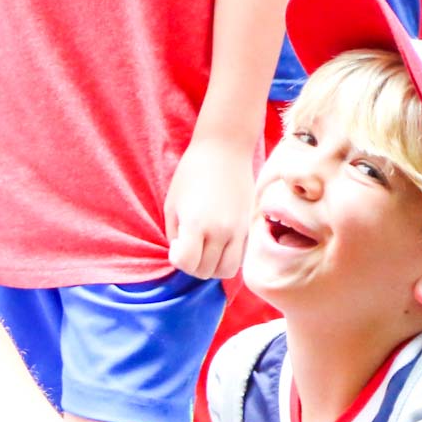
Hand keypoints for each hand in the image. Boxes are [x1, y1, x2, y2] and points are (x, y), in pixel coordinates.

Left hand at [164, 138, 253, 279]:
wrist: (224, 150)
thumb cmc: (191, 174)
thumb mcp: (172, 204)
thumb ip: (174, 234)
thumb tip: (181, 254)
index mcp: (197, 224)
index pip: (186, 264)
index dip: (178, 259)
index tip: (177, 244)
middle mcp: (220, 231)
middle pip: (206, 271)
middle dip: (193, 265)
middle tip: (189, 246)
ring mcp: (239, 230)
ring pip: (226, 271)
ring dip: (212, 266)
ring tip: (205, 249)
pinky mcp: (250, 227)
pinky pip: (240, 258)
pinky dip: (228, 258)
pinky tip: (219, 243)